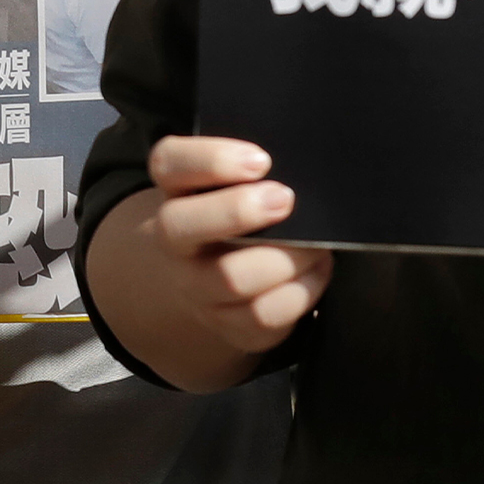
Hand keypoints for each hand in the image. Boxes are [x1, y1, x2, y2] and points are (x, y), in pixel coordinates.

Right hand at [82, 135, 333, 393]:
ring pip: (230, 278)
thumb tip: (302, 169)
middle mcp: (174, 241)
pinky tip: (315, 271)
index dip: (211, 159)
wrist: (214, 276)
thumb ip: (257, 171)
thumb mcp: (238, 185)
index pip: (168, 163)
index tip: (260, 161)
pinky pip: (263, 315)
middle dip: (236, 210)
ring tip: (315, 244)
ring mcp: (195, 287)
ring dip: (285, 258)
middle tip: (285, 199)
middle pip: (179, 225)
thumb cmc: (241, 217)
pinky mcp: (226, 324)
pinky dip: (302, 291)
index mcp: (177, 190)